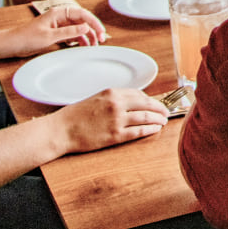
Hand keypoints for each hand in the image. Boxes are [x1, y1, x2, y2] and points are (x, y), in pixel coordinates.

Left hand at [8, 5, 107, 56]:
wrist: (12, 44)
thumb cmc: (26, 38)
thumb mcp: (49, 36)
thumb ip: (69, 32)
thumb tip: (86, 28)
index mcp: (59, 13)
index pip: (82, 14)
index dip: (94, 23)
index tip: (101, 32)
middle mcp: (60, 17)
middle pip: (82, 21)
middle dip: (93, 30)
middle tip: (101, 40)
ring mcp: (59, 25)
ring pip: (78, 29)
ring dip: (87, 36)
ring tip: (93, 46)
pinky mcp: (56, 33)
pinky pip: (72, 35)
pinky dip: (79, 40)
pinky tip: (83, 46)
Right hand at [54, 88, 168, 152]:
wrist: (61, 130)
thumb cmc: (75, 115)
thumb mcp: (96, 99)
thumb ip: (113, 99)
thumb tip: (130, 103)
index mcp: (112, 93)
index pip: (138, 94)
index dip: (150, 99)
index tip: (155, 103)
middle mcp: (117, 104)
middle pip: (146, 104)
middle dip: (159, 108)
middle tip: (166, 111)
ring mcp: (117, 120)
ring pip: (145, 117)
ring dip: (157, 119)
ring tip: (163, 120)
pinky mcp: (115, 135)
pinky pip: (138, 131)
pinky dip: (149, 129)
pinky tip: (155, 129)